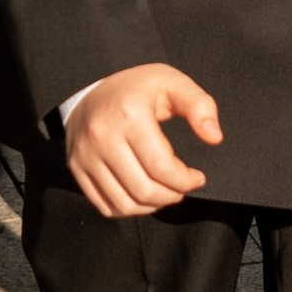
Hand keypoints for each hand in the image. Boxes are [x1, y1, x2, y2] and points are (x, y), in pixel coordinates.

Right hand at [63, 64, 223, 218]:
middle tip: (182, 187)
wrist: (89, 87)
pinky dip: (129, 209)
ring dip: (152, 206)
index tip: (197, 177)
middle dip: (172, 195)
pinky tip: (142, 195)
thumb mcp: (170, 82)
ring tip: (165, 192)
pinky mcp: (76, 168)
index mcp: (129, 114)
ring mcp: (85, 155)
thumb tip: (214, 137)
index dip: (185, 180)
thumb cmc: (135, 87)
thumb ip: (199, 105)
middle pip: (143, 189)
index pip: (161, 167)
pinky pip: (105, 206)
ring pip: (124, 203)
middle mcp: (102, 137)